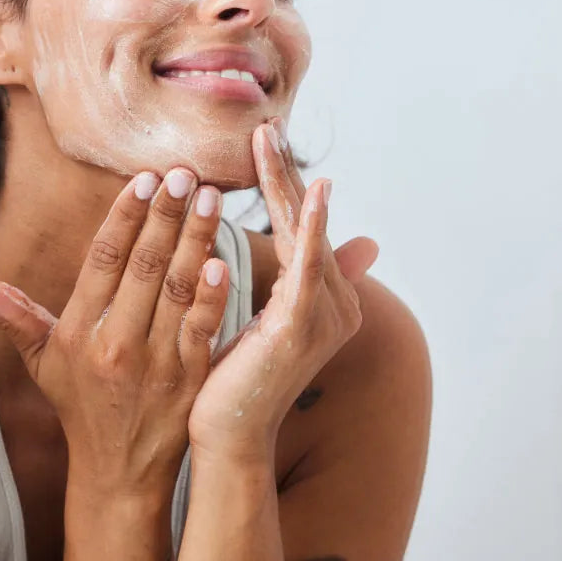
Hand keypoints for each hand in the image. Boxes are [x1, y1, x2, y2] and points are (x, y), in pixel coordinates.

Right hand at [0, 168, 229, 498]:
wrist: (119, 473)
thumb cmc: (80, 406)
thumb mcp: (43, 363)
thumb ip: (16, 317)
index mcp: (80, 330)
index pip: (104, 260)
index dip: (123, 216)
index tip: (142, 177)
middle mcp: (115, 343)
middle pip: (143, 265)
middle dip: (164, 214)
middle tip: (183, 172)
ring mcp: (155, 362)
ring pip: (176, 288)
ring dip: (195, 240)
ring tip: (210, 198)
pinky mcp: (189, 379)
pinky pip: (202, 329)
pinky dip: (212, 295)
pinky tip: (222, 259)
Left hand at [186, 117, 379, 461]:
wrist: (228, 435)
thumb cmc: (237, 377)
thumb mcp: (264, 318)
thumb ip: (285, 279)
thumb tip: (288, 252)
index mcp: (322, 297)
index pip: (302, 226)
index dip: (285, 183)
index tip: (265, 141)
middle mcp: (334, 302)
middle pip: (305, 222)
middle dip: (283, 173)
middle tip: (265, 126)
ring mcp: (322, 315)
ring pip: (305, 233)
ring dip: (288, 183)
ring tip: (270, 140)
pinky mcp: (303, 326)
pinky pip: (309, 266)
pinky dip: (316, 226)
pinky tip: (315, 191)